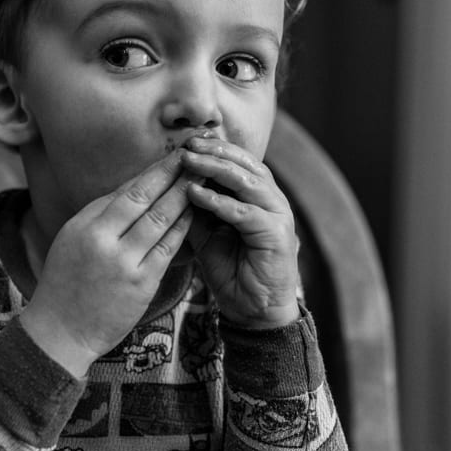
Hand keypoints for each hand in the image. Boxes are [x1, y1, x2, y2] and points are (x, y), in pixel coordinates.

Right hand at [19, 149, 193, 376]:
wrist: (59, 331)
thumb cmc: (66, 282)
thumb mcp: (72, 239)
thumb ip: (102, 214)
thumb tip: (135, 186)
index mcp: (86, 226)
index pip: (127, 190)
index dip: (155, 171)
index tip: (174, 155)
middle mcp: (104, 241)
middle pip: (146, 199)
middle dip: (174, 174)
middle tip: (197, 156)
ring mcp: (124, 263)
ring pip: (161, 221)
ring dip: (185, 197)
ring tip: (204, 178)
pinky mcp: (141, 284)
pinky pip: (168, 249)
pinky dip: (183, 228)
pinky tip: (197, 214)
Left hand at [181, 136, 300, 328]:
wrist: (253, 309)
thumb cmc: (231, 269)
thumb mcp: (206, 232)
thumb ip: (196, 207)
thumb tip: (171, 182)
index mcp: (258, 195)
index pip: (237, 161)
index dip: (213, 149)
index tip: (184, 141)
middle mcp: (272, 200)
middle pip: (244, 163)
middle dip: (214, 151)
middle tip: (186, 144)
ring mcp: (278, 215)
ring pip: (246, 181)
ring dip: (215, 169)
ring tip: (188, 161)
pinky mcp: (277, 234)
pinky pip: (244, 212)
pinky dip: (218, 202)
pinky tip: (194, 195)